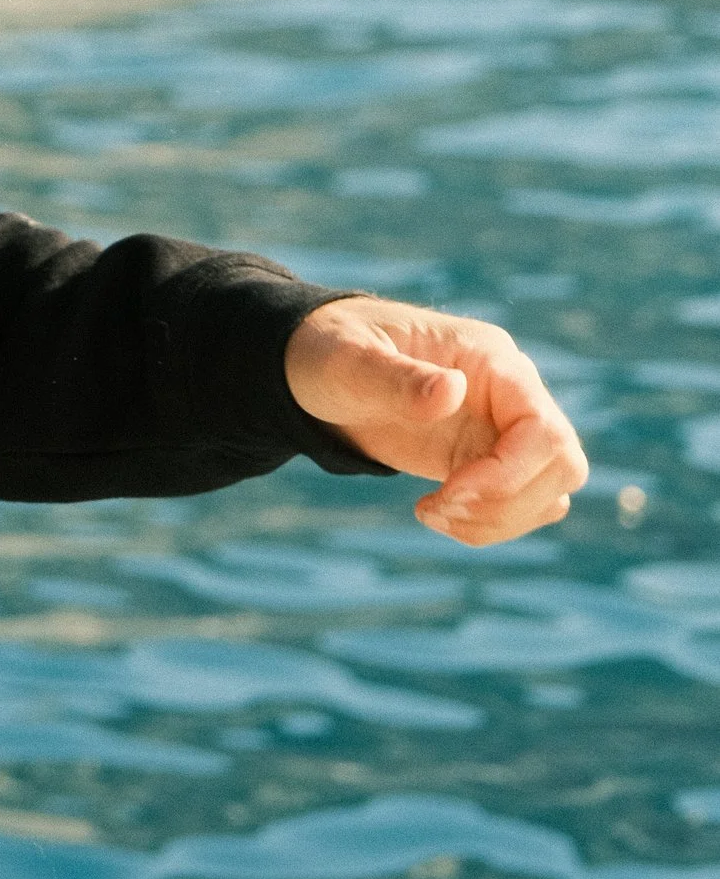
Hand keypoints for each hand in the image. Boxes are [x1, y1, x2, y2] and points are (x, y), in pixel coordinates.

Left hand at [285, 294, 587, 543]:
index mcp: (488, 357)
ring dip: (499, 521)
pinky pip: (521, 506)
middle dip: (508, 503)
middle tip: (439, 508)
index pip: (544, 427)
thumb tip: (452, 391)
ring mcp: (502, 428)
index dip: (509, 474)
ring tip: (431, 513)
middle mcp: (509, 393)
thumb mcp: (348, 360)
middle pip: (563, 465)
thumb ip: (397, 377)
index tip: (448, 491)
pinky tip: (434, 514)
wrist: (315, 369)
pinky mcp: (487, 460)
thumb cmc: (329, 351)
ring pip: (550, 493)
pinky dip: (487, 526)